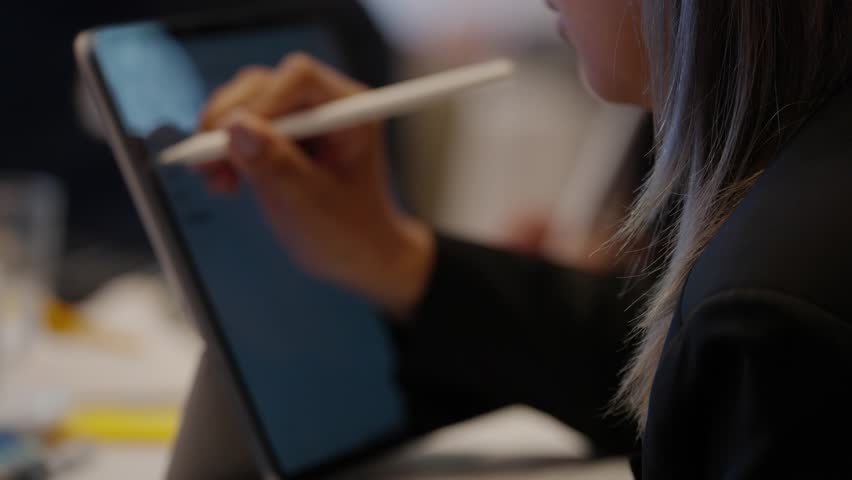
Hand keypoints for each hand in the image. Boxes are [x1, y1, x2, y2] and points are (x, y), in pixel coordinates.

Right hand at [197, 54, 434, 315]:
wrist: (357, 254)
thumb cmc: (350, 231)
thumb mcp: (311, 203)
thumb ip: (277, 164)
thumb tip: (235, 126)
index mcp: (349, 112)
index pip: (300, 79)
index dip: (262, 103)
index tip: (235, 140)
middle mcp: (324, 105)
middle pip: (263, 86)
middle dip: (229, 121)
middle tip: (208, 163)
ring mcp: (298, 118)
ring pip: (242, 103)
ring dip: (218, 137)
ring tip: (216, 181)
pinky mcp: (277, 136)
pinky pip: (236, 127)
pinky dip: (221, 150)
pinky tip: (221, 181)